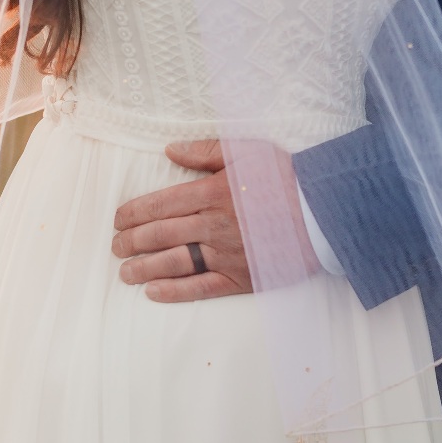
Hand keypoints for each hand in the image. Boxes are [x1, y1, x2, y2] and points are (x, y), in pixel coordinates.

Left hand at [110, 139, 314, 302]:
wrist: (325, 210)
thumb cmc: (286, 176)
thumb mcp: (245, 151)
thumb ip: (204, 151)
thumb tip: (169, 149)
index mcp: (210, 193)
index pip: (158, 205)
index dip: (132, 214)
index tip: (118, 220)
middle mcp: (212, 225)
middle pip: (159, 235)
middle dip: (131, 242)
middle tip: (115, 246)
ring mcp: (225, 254)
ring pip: (173, 263)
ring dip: (144, 268)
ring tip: (125, 272)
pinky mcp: (240, 277)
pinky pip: (201, 287)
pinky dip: (174, 291)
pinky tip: (154, 292)